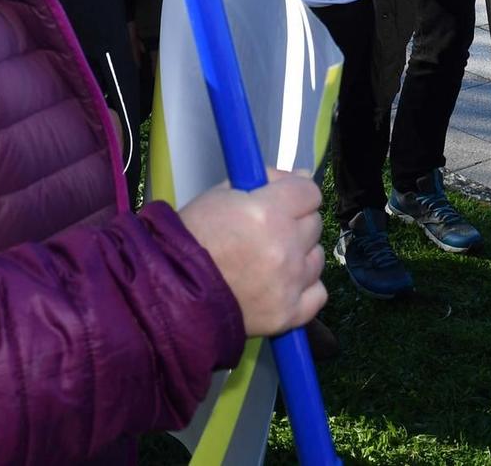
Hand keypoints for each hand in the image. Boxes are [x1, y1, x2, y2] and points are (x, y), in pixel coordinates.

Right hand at [179, 170, 326, 337]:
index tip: (282, 200)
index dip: (295, 193)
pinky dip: (304, 287)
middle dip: (295, 223)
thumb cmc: (193, 238)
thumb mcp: (221, 194)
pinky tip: (282, 283)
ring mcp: (289, 283)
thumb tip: (304, 175)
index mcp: (268, 213)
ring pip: (317, 258)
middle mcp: (285, 247)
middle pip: (314, 224)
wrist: (173, 291)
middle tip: (268, 230)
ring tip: (269, 259)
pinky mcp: (288, 314)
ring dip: (300, 255)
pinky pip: (318, 293)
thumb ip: (266, 180)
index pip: (310, 192)